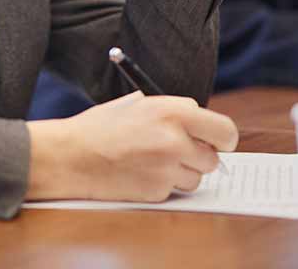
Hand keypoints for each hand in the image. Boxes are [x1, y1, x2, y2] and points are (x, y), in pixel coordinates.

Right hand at [26, 92, 237, 202]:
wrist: (72, 155)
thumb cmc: (101, 126)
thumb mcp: (138, 104)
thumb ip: (173, 111)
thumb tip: (201, 123)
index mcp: (172, 111)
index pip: (225, 130)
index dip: (222, 138)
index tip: (216, 141)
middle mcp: (174, 140)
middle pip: (214, 158)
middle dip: (199, 156)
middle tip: (177, 150)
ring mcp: (167, 169)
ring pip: (197, 178)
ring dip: (182, 172)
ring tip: (153, 160)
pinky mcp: (158, 192)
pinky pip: (175, 191)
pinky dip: (164, 184)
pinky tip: (141, 172)